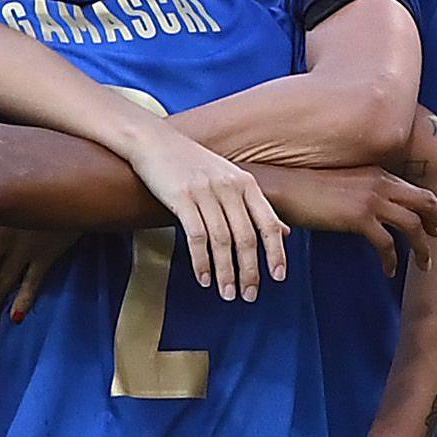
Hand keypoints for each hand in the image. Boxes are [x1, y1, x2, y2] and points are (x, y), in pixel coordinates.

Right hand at [121, 126, 287, 303]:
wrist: (153, 141)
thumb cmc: (191, 162)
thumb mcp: (230, 178)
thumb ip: (255, 205)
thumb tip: (283, 231)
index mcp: (246, 183)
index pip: (269, 223)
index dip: (276, 252)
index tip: (278, 277)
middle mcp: (229, 187)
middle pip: (247, 237)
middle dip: (250, 271)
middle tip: (249, 295)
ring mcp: (206, 192)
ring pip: (222, 241)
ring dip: (226, 272)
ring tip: (226, 293)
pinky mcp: (181, 198)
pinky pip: (197, 236)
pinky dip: (202, 261)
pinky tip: (204, 278)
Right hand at [254, 165, 436, 271]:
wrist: (284, 186)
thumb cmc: (308, 189)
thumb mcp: (343, 185)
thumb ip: (363, 194)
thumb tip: (373, 215)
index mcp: (379, 173)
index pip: (417, 191)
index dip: (435, 210)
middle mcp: (381, 183)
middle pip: (427, 202)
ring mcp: (371, 199)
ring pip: (412, 225)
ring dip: (423, 248)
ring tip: (426, 266)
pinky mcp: (359, 217)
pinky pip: (386, 243)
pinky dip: (392, 259)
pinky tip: (390, 271)